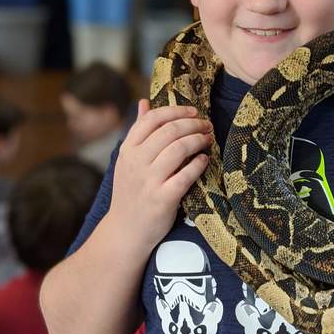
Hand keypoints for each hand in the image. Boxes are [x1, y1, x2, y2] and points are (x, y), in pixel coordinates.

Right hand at [109, 99, 212, 248]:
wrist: (125, 231)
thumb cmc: (130, 193)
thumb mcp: (127, 160)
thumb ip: (138, 131)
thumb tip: (144, 102)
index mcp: (128, 150)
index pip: (151, 119)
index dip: (175, 111)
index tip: (193, 111)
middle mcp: (136, 162)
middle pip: (169, 131)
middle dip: (193, 124)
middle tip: (207, 125)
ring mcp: (149, 180)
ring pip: (178, 149)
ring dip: (198, 140)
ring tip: (208, 139)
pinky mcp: (163, 198)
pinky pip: (185, 176)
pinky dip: (198, 164)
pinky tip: (205, 160)